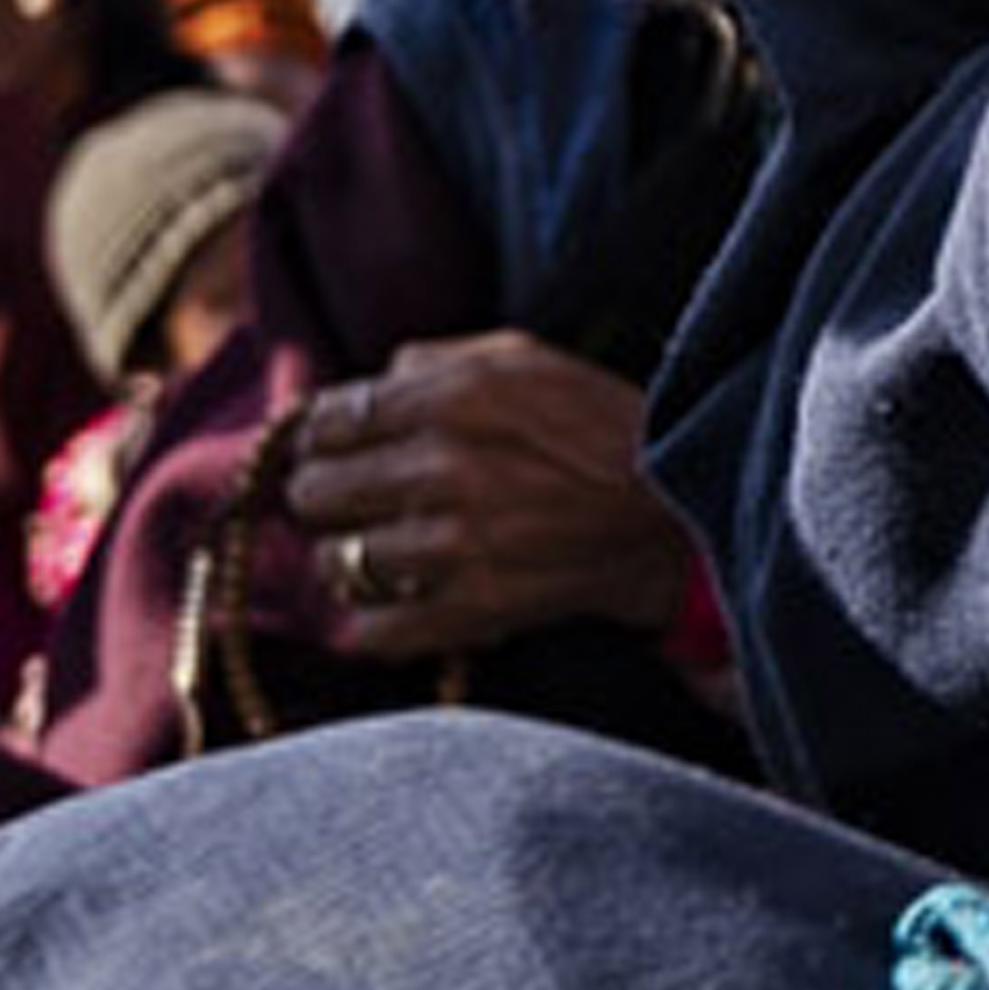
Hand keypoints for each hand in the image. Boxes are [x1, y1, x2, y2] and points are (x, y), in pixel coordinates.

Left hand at [287, 331, 691, 662]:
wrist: (675, 515)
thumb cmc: (599, 426)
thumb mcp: (525, 359)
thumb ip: (436, 361)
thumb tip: (370, 382)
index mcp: (453, 397)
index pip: (324, 422)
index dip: (321, 438)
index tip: (335, 450)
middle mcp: (445, 468)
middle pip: (313, 493)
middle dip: (329, 496)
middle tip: (356, 500)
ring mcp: (454, 546)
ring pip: (336, 563)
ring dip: (353, 559)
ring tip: (386, 551)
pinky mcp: (472, 611)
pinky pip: (373, 630)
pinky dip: (379, 620)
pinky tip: (407, 597)